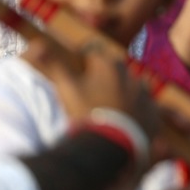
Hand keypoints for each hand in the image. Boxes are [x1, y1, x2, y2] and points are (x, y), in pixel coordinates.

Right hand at [30, 38, 159, 142]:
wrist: (112, 145)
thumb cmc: (86, 112)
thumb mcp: (67, 87)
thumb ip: (54, 64)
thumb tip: (37, 44)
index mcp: (108, 64)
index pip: (92, 49)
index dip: (82, 56)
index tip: (75, 65)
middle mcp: (130, 74)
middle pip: (113, 67)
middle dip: (103, 73)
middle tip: (90, 89)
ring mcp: (144, 93)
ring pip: (132, 85)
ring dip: (122, 90)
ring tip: (109, 106)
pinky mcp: (153, 112)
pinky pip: (145, 106)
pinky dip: (136, 109)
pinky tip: (126, 120)